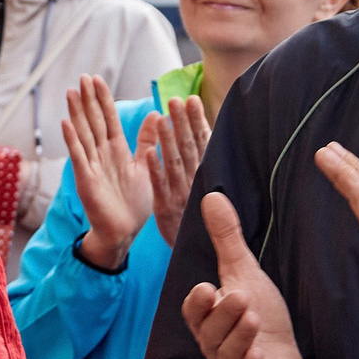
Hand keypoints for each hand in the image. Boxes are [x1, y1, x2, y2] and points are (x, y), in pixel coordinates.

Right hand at [60, 77, 150, 271]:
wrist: (124, 231)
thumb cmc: (134, 202)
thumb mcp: (145, 165)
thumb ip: (148, 140)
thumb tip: (157, 114)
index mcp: (116, 150)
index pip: (109, 118)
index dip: (103, 99)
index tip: (97, 79)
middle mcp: (101, 154)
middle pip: (94, 121)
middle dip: (88, 100)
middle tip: (82, 77)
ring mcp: (91, 166)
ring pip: (84, 134)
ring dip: (77, 113)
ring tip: (71, 92)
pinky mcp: (85, 180)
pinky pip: (78, 157)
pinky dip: (72, 140)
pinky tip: (66, 124)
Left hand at [138, 95, 208, 248]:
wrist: (199, 258)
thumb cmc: (203, 220)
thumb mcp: (207, 189)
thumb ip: (207, 162)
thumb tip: (209, 133)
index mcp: (206, 176)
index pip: (202, 143)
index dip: (196, 122)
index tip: (192, 100)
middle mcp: (195, 184)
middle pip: (189, 149)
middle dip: (182, 124)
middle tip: (176, 100)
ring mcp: (180, 196)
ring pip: (174, 164)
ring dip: (168, 141)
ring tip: (162, 117)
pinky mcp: (165, 210)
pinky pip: (159, 188)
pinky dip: (155, 170)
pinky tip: (149, 153)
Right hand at [180, 192, 302, 358]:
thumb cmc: (259, 315)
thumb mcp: (244, 273)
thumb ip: (226, 239)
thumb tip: (211, 195)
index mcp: (209, 318)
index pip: (195, 311)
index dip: (199, 302)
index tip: (207, 287)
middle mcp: (216, 344)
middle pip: (210, 331)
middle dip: (223, 314)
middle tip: (239, 296)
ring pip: (230, 354)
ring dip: (240, 336)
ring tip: (253, 317)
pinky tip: (259, 355)